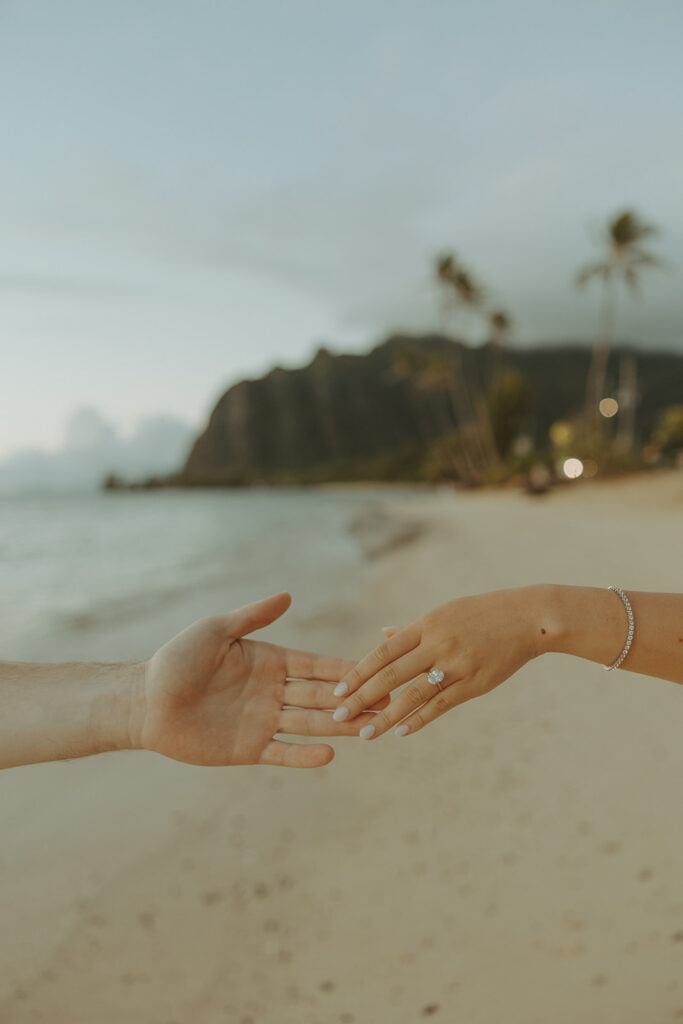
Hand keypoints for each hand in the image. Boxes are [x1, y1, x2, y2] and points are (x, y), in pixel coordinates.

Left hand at [133, 592, 379, 767]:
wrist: (144, 703)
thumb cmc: (176, 661)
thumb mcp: (215, 631)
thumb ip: (253, 617)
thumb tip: (288, 595)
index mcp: (270, 661)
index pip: (317, 665)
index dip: (345, 668)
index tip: (377, 667)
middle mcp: (273, 692)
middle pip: (322, 696)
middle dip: (355, 699)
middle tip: (389, 702)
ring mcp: (264, 721)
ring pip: (311, 723)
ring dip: (341, 726)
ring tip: (372, 728)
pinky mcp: (249, 748)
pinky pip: (284, 752)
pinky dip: (306, 755)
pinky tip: (331, 754)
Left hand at [332, 587, 542, 738]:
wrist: (528, 619)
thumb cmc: (483, 613)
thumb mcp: (444, 612)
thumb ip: (411, 627)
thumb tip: (382, 633)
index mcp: (426, 624)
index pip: (383, 652)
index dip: (358, 673)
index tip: (337, 691)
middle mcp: (438, 644)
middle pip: (391, 675)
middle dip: (361, 698)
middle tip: (338, 717)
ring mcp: (456, 664)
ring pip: (413, 694)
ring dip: (386, 717)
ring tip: (365, 735)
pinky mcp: (475, 683)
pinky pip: (441, 705)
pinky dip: (419, 719)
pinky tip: (401, 732)